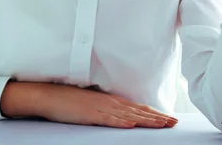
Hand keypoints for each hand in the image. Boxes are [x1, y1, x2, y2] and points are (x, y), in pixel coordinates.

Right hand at [1, 81, 177, 128]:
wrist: (47, 95)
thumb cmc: (66, 99)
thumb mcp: (89, 102)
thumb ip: (104, 107)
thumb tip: (116, 113)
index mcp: (108, 100)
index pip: (135, 107)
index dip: (152, 113)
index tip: (167, 117)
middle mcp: (108, 102)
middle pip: (137, 111)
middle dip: (156, 117)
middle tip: (174, 122)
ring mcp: (99, 108)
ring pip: (128, 116)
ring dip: (147, 121)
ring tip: (162, 125)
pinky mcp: (89, 115)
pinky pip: (108, 120)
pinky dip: (121, 123)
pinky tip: (132, 126)